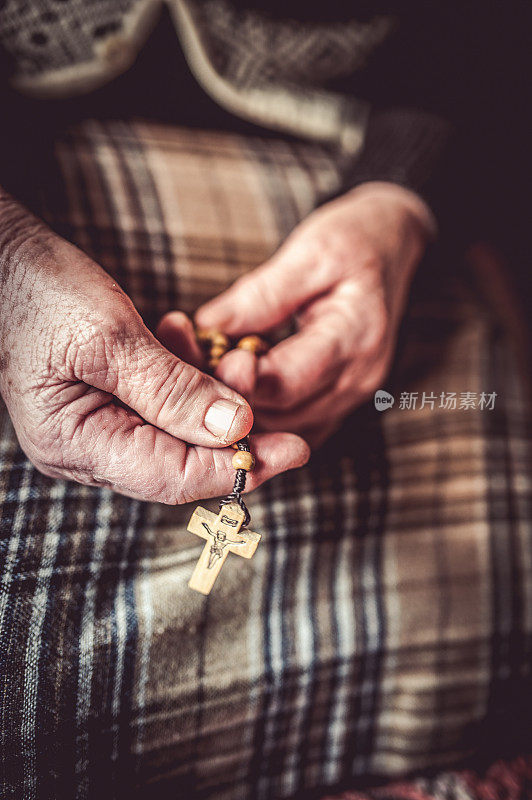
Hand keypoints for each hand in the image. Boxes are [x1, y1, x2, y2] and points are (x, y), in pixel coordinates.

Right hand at [0, 195, 308, 502]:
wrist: (1, 256)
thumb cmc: (38, 293)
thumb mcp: (111, 339)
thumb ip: (174, 391)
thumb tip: (235, 430)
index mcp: (77, 445)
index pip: (174, 477)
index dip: (238, 468)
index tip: (294, 451)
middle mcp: (86, 449)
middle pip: (181, 460)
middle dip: (232, 430)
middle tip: (274, 399)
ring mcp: (96, 425)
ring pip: (178, 430)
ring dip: (210, 393)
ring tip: (224, 351)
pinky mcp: (107, 399)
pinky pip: (161, 403)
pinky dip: (185, 375)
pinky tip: (185, 336)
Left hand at [195, 182, 433, 446]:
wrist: (394, 244)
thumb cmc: (354, 239)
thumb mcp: (308, 252)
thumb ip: (259, 296)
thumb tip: (207, 327)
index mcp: (354, 338)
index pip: (285, 381)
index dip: (236, 381)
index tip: (198, 360)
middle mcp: (357, 378)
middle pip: (281, 415)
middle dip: (230, 398)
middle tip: (187, 370)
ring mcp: (352, 394)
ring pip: (285, 429)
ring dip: (242, 411)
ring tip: (203, 377)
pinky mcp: (341, 398)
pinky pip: (296, 425)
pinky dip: (264, 417)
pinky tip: (234, 394)